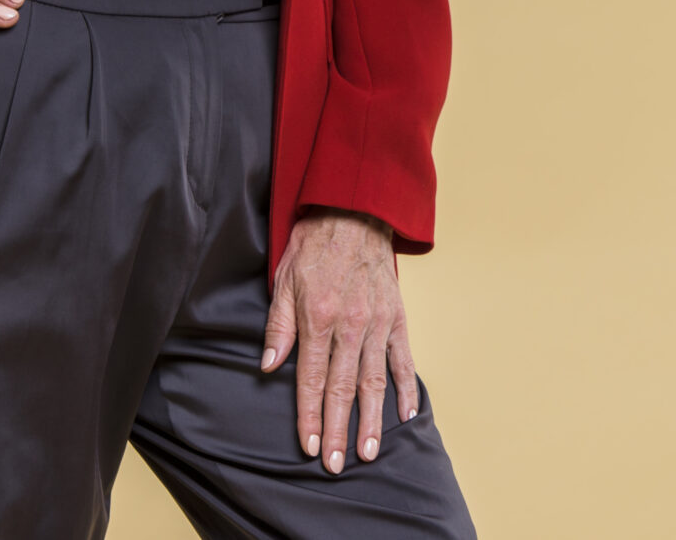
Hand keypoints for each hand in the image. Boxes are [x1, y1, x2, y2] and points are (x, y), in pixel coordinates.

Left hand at [261, 209, 416, 473]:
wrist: (355, 210)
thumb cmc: (314, 246)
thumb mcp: (284, 281)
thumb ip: (279, 327)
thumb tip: (268, 366)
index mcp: (319, 318)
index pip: (310, 379)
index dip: (308, 416)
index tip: (309, 447)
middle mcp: (350, 325)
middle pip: (342, 388)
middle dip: (338, 430)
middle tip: (337, 464)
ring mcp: (377, 322)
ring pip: (374, 381)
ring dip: (371, 420)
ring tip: (370, 452)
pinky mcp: (396, 316)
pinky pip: (403, 358)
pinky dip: (407, 388)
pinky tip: (405, 415)